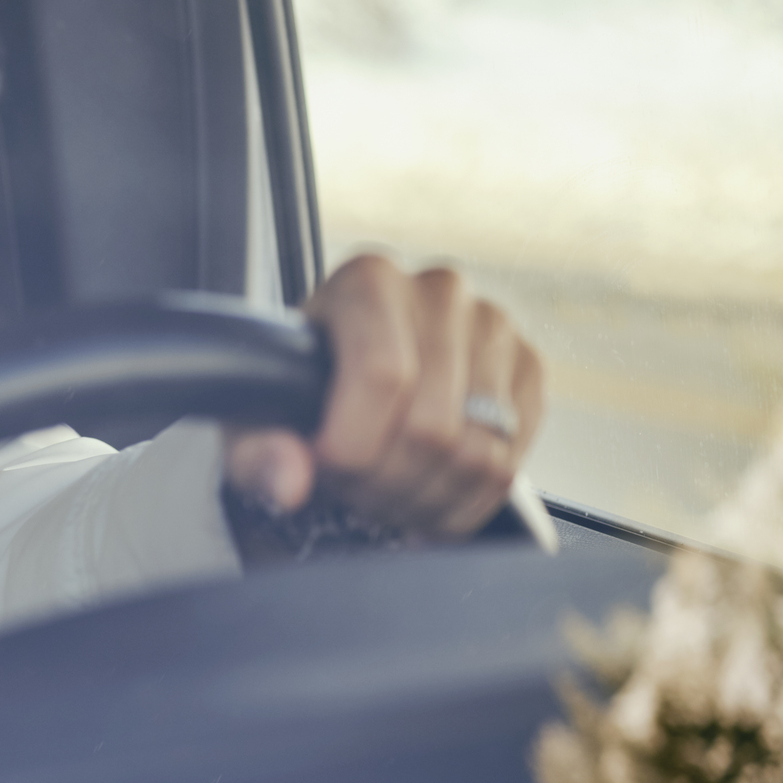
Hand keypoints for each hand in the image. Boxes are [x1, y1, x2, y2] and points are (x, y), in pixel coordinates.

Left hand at [224, 254, 544, 540]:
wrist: (348, 375)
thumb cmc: (299, 389)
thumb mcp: (255, 416)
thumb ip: (255, 451)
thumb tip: (289, 482)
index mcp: (368, 280)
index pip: (383, 375)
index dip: (354, 446)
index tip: (327, 469)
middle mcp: (439, 291)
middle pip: (433, 425)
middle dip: (386, 483)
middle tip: (356, 490)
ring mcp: (493, 327)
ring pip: (478, 452)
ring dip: (426, 499)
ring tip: (387, 495)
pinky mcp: (528, 369)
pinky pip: (512, 462)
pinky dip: (466, 501)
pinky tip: (427, 492)